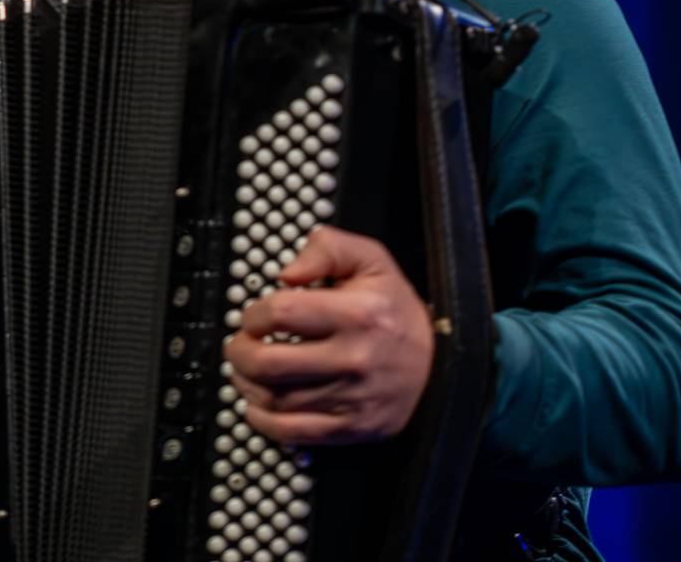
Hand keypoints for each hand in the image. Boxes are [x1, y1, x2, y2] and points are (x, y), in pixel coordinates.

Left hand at [222, 225, 433, 444]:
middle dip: (239, 352)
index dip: (253, 314)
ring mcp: (354, 399)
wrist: (441, 362)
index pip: (279, 313)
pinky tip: (258, 404)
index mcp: (358, 314)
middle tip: (239, 345)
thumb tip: (287, 273)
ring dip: (246, 384)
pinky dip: (263, 421)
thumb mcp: (370, 260)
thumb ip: (326, 249)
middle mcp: (355, 359)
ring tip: (245, 371)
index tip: (253, 316)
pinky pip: (292, 432)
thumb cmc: (393, 309)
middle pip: (268, 363)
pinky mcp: (353, 428)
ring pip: (274, 400)